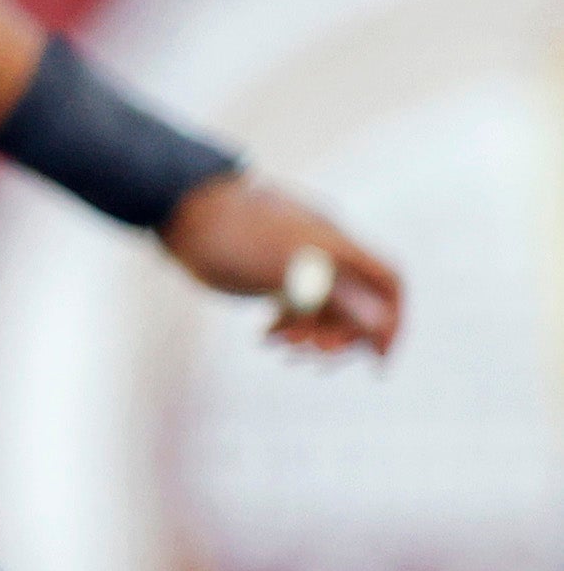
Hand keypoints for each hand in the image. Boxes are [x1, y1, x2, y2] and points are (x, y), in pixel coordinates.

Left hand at [159, 173, 403, 355]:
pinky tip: (265, 337)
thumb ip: (335, 295)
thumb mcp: (284, 269)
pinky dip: (288, 325)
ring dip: (312, 333)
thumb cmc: (232, 236)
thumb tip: (381, 326)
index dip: (390, 321)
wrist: (179, 211)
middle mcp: (323, 252)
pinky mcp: (270, 270)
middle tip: (314, 355)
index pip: (387, 283)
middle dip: (343, 334)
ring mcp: (296, 261)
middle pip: (357, 302)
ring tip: (282, 347)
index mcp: (336, 244)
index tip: (378, 360)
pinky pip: (295, 305)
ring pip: (323, 307)